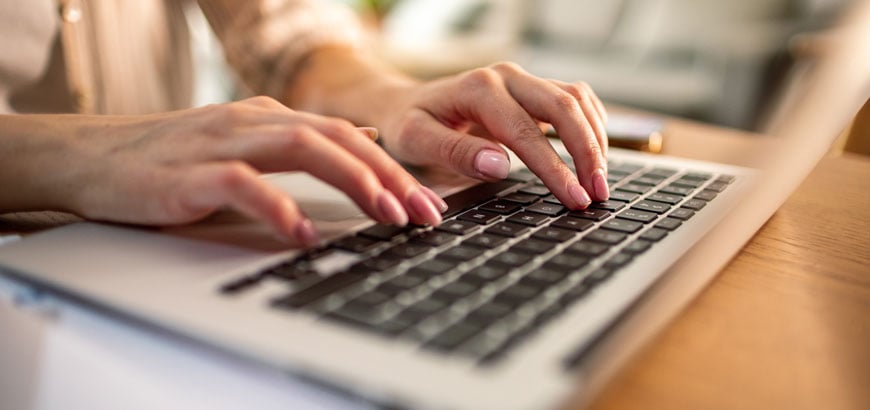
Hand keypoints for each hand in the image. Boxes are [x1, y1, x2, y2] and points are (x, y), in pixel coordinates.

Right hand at [0, 97, 445, 246]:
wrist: (92, 158)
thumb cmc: (171, 160)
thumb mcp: (247, 143)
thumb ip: (302, 144)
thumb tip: (365, 144)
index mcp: (269, 117)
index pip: (346, 135)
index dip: (392, 167)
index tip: (426, 202)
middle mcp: (252, 121)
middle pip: (336, 137)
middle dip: (387, 174)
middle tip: (423, 212)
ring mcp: (222, 143)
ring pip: (302, 147)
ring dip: (352, 180)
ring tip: (385, 214)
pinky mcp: (190, 172)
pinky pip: (243, 184)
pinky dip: (278, 206)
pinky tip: (302, 232)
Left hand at [377, 62, 608, 208]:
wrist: (405, 104)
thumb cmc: (409, 125)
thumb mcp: (416, 141)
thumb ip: (455, 153)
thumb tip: (499, 167)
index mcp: (478, 89)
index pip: (526, 131)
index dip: (555, 168)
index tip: (574, 199)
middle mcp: (506, 76)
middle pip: (564, 107)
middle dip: (588, 153)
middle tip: (597, 194)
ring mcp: (523, 80)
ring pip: (577, 99)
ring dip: (596, 139)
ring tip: (599, 182)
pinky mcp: (533, 89)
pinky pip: (576, 99)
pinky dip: (592, 125)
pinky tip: (595, 156)